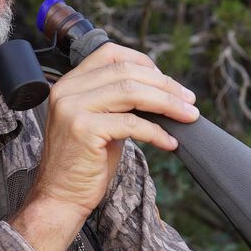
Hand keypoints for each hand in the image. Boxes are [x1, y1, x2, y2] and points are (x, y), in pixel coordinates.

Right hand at [10, 42, 197, 250]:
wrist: (61, 197)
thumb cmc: (87, 162)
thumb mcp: (103, 121)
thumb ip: (121, 100)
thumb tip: (162, 89)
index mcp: (70, 82)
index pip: (110, 53)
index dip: (144, 62)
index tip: (169, 82)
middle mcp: (67, 90)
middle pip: (126, 72)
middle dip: (165, 85)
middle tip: (190, 100)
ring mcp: (73, 108)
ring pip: (132, 93)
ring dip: (167, 104)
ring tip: (189, 116)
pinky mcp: (83, 129)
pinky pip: (131, 124)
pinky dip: (156, 132)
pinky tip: (170, 142)